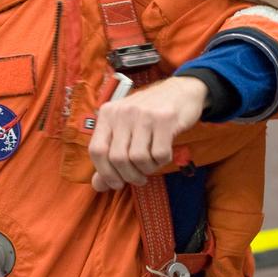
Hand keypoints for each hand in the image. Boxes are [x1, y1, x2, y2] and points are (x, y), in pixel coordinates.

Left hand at [88, 76, 207, 191]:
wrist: (180, 90)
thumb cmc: (149, 114)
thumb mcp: (125, 129)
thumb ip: (110, 156)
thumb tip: (98, 186)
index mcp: (107, 114)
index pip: (96, 150)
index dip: (105, 173)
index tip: (117, 184)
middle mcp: (122, 112)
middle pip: (117, 158)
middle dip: (129, 176)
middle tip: (139, 178)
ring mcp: (143, 114)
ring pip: (138, 158)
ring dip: (146, 170)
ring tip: (151, 165)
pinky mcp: (165, 119)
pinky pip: (159, 154)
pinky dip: (161, 162)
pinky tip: (163, 155)